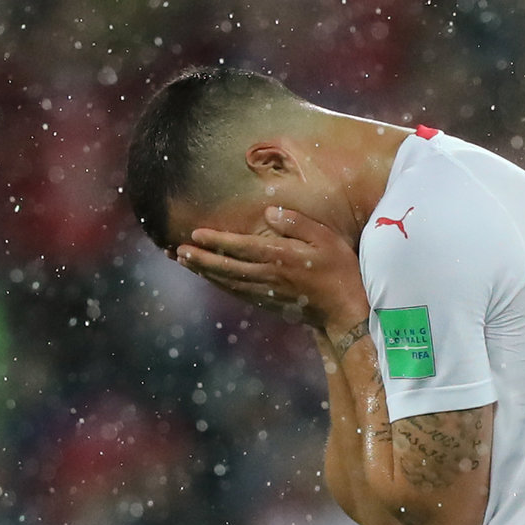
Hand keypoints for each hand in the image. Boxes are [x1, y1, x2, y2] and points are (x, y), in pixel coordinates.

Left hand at [175, 207, 368, 330]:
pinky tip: (209, 278)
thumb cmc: (339, 270)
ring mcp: (267, 292)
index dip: (216, 241)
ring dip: (204, 272)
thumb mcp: (326, 238)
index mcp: (281, 257)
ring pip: (227, 282)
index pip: (241, 248)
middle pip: (227, 268)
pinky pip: (237, 292)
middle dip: (201, 259)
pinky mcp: (268, 303)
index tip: (195, 234)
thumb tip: (269, 213)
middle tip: (178, 251)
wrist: (346, 310)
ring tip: (185, 262)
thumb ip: (296, 223)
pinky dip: (219, 284)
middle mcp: (269, 276)